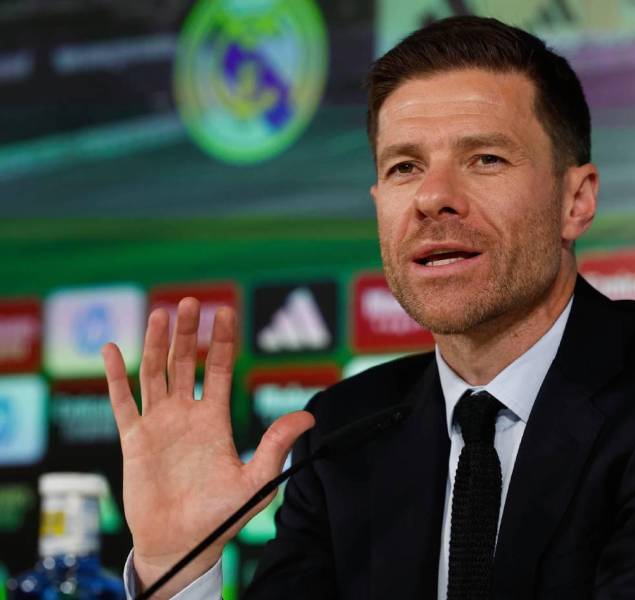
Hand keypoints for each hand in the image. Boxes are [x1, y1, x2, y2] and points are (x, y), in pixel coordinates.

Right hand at [102, 298, 314, 598]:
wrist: (182, 544)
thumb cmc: (220, 517)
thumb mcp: (256, 481)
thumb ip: (276, 446)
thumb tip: (309, 416)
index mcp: (215, 419)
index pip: (220, 368)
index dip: (222, 340)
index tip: (225, 311)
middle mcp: (186, 414)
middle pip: (185, 362)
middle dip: (188, 333)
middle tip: (191, 301)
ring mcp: (158, 425)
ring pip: (154, 373)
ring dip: (155, 344)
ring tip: (160, 314)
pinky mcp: (133, 440)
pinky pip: (122, 403)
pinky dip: (115, 377)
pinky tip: (112, 350)